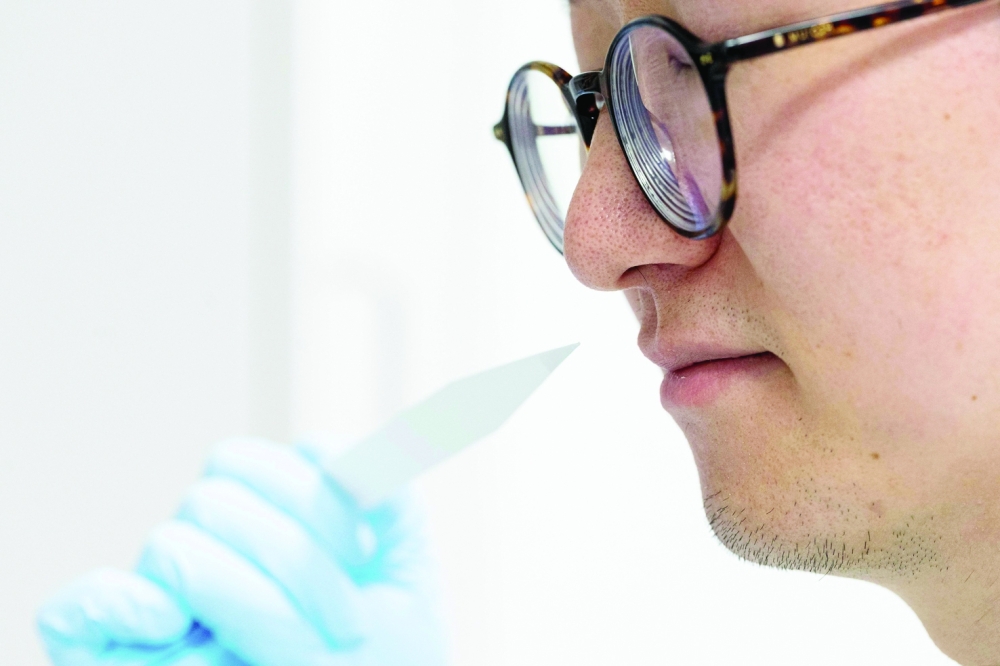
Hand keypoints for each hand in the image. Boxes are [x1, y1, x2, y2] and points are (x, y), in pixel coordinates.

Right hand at [38, 438, 446, 665]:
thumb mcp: (409, 586)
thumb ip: (395, 510)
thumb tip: (367, 445)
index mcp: (256, 527)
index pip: (247, 463)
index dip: (309, 499)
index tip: (362, 553)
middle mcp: (200, 555)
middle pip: (216, 498)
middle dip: (295, 563)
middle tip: (346, 629)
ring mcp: (157, 605)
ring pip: (176, 546)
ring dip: (255, 601)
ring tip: (301, 653)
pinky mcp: (112, 652)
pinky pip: (81, 609)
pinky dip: (122, 604)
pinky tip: (176, 625)